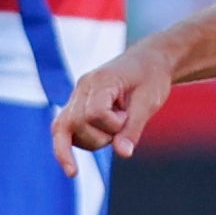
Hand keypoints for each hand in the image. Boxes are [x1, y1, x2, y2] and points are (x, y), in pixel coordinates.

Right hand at [53, 46, 174, 175]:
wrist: (148, 60)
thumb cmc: (151, 77)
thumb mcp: (149, 103)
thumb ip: (133, 129)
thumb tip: (123, 153)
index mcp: (101, 81)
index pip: (94, 113)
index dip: (113, 125)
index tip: (129, 117)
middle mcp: (82, 87)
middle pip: (74, 124)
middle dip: (99, 137)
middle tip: (123, 126)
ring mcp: (76, 96)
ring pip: (64, 129)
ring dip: (90, 140)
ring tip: (113, 129)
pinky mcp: (76, 104)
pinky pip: (64, 128)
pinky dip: (81, 140)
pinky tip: (99, 138)